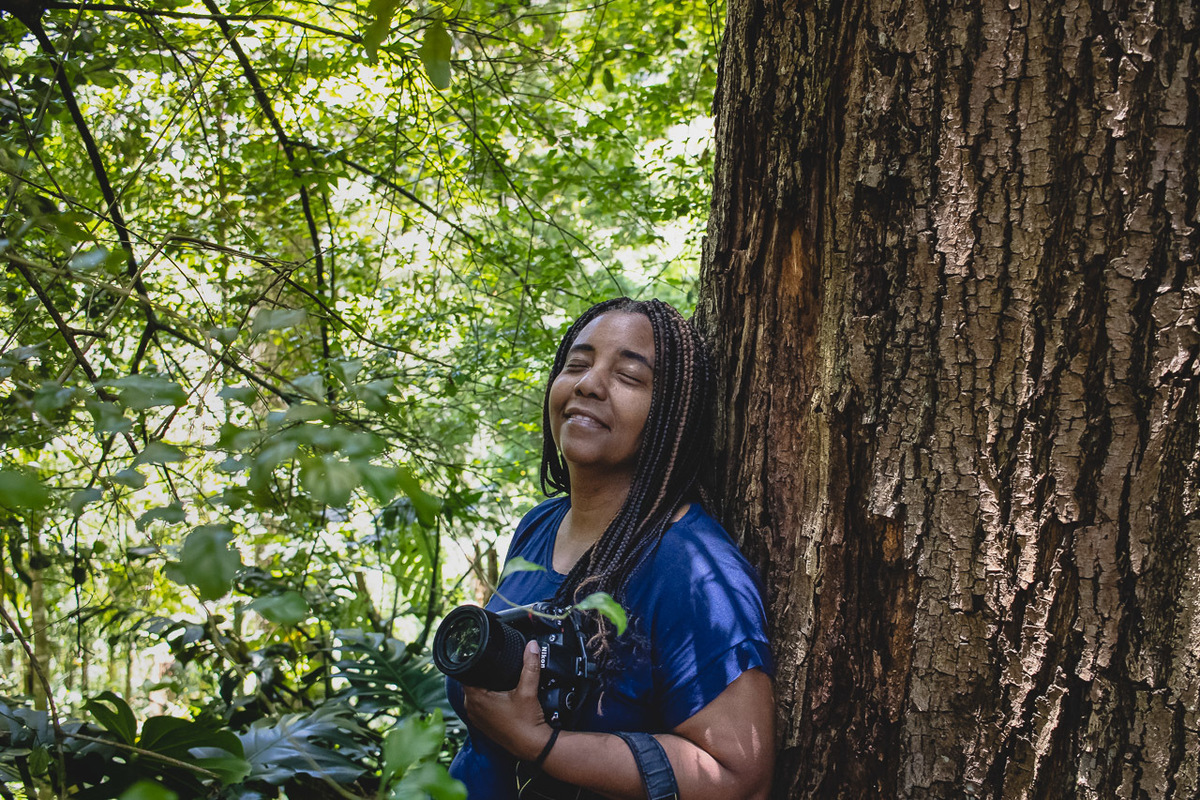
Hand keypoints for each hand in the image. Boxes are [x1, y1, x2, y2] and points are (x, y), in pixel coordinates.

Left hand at [461, 640, 552, 761]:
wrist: (533, 746)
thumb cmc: (527, 723)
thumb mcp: (529, 690)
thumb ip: (530, 665)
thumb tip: (532, 646)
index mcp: (477, 699)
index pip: (465, 673)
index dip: (472, 663)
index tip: (482, 656)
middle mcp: (472, 709)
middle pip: (470, 683)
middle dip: (480, 673)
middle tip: (494, 665)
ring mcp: (476, 719)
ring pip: (474, 695)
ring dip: (483, 687)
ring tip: (497, 679)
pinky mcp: (483, 725)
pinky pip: (479, 706)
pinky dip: (486, 700)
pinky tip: (499, 695)